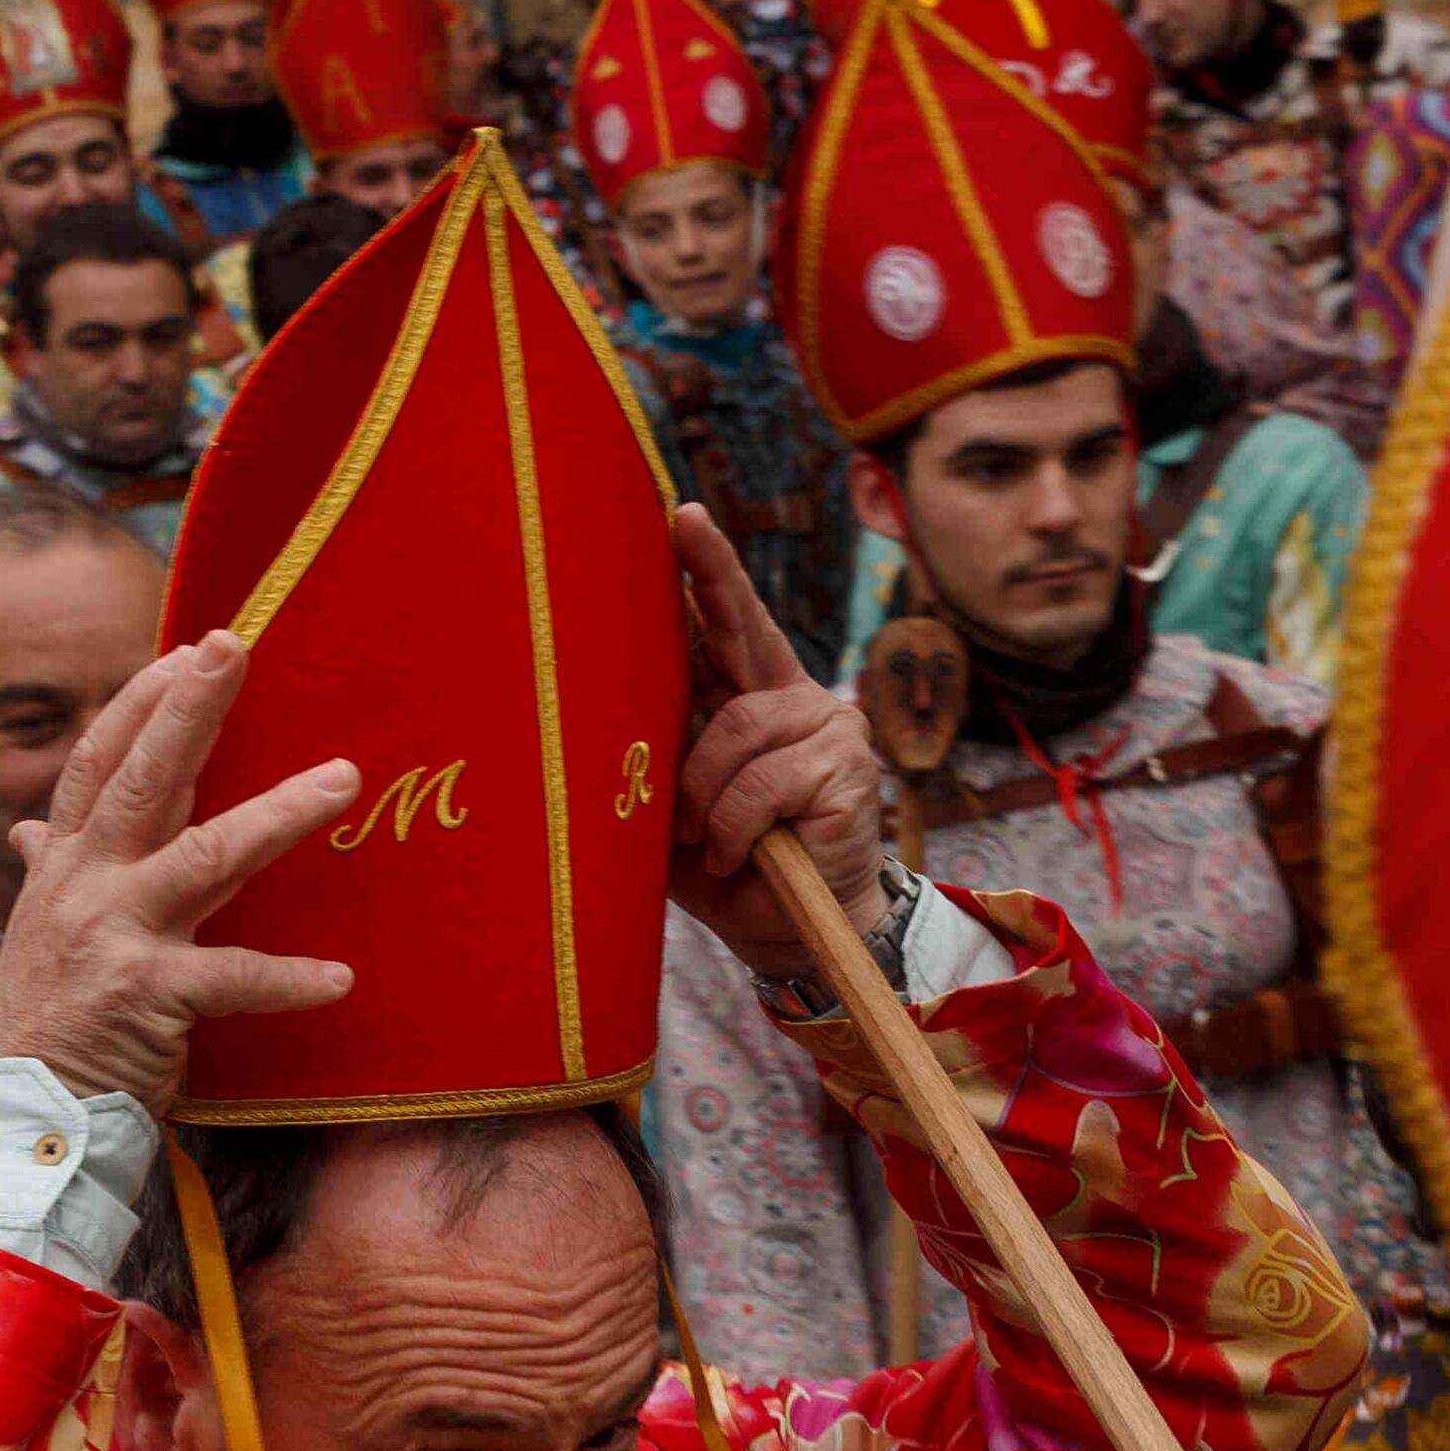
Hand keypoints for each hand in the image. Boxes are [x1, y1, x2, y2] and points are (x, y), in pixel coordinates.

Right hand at [0, 631, 358, 1112]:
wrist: (13, 1116)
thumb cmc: (38, 1021)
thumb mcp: (37, 933)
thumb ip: (53, 873)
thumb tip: (34, 831)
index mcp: (64, 866)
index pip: (97, 763)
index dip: (140, 704)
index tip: (187, 651)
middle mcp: (85, 886)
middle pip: (144, 779)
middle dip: (189, 709)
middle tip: (234, 647)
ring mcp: (115, 936)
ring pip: (206, 855)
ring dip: (280, 814)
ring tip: (343, 778)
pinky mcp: (147, 996)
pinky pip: (231, 978)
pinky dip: (286, 978)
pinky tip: (339, 977)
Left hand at [664, 503, 886, 988]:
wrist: (787, 934)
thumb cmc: (727, 866)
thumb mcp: (679, 809)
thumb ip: (663, 757)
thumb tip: (603, 712)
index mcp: (754, 697)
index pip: (730, 625)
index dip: (708, 570)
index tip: (681, 515)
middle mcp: (796, 697)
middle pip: (746, 630)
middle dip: (711, 577)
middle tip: (683, 522)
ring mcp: (828, 728)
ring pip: (733, 731)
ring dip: (702, 798)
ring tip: (706, 842)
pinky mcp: (846, 771)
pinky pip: (760, 786)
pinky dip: (734, 828)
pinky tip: (739, 856)